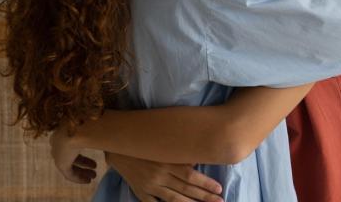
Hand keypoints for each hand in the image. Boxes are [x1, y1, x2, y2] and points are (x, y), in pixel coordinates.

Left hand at [49, 125, 97, 183]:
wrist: (80, 128)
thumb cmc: (89, 122)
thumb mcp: (92, 125)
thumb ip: (95, 130)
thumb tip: (106, 132)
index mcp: (63, 130)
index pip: (71, 143)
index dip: (82, 149)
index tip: (92, 154)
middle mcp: (57, 142)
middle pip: (70, 155)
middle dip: (83, 162)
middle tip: (95, 166)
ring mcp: (57, 153)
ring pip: (69, 165)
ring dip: (82, 171)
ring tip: (94, 176)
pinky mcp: (60, 163)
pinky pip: (68, 174)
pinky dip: (78, 178)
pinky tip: (88, 181)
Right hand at [105, 151, 223, 201]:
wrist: (120, 148)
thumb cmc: (147, 144)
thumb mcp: (164, 145)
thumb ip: (180, 153)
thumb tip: (199, 158)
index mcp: (168, 161)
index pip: (191, 176)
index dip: (206, 183)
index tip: (219, 188)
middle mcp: (160, 175)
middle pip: (186, 189)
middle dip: (204, 196)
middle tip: (219, 201)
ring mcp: (150, 186)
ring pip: (174, 199)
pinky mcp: (141, 192)